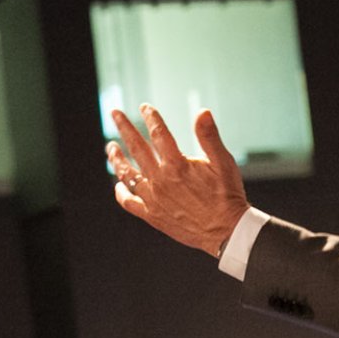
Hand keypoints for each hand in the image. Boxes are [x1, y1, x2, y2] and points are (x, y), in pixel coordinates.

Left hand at [108, 105, 249, 255]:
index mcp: (177, 165)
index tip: (145, 107)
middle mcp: (161, 180)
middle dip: (125, 128)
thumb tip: (202, 112)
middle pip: (137, 148)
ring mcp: (154, 198)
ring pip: (127, 174)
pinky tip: (118, 185)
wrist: (227, 230)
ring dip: (117, 159)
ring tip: (111, 147)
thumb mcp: (224, 162)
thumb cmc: (228, 195)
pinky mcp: (153, 215)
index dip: (151, 117)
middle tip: (115, 114)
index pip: (158, 134)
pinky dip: (121, 193)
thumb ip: (209, 136)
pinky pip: (129, 202)